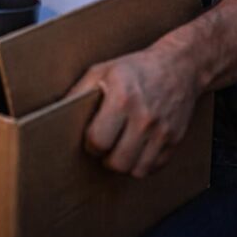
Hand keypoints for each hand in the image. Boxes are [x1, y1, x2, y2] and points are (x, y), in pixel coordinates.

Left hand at [67, 41, 201, 177]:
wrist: (179, 66)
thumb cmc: (136, 68)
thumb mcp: (102, 70)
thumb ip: (79, 92)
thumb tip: (56, 112)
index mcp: (123, 98)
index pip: (98, 141)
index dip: (90, 144)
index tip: (92, 137)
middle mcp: (144, 117)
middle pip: (117, 162)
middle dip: (106, 157)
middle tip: (106, 145)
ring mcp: (163, 131)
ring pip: (136, 170)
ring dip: (124, 163)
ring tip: (120, 148)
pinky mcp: (175, 140)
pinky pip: (154, 167)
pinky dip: (142, 163)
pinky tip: (137, 147)